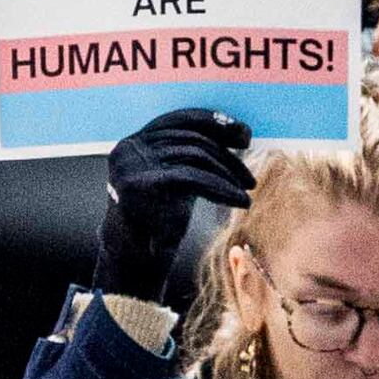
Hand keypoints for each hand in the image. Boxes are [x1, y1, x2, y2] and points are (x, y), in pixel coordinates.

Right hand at [98, 107, 253, 298]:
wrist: (135, 259)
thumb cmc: (159, 218)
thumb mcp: (175, 177)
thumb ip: (194, 153)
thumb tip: (239, 131)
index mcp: (133, 143)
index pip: (177, 119)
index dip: (213, 122)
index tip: (244, 134)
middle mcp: (129, 149)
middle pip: (190, 138)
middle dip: (226, 154)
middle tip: (248, 176)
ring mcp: (134, 165)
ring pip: (195, 155)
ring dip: (228, 171)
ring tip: (246, 189)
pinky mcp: (145, 184)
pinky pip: (193, 177)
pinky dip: (222, 187)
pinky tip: (240, 200)